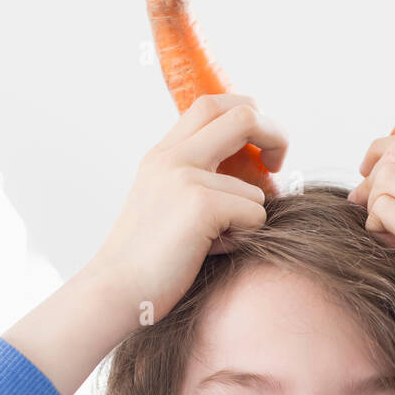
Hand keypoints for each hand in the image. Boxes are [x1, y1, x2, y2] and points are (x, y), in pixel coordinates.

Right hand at [90, 93, 287, 322]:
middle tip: (278, 165)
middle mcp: (172, 157)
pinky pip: (255, 214)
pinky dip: (245, 238)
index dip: (248, 114)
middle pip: (243, 114)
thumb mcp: (167, 205)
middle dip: (275, 135)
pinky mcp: (201, 204)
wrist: (116, 291)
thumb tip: (259, 174)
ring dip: (250, 220)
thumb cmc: (150, 261)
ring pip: (256, 187)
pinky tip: (212, 252)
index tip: (259, 150)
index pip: (212, 104)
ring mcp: (185, 176)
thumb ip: (199, 180)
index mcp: (163, 154)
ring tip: (216, 242)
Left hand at [346, 135, 394, 359]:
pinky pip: (384, 209)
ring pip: (388, 177)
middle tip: (361, 208)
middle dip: (371, 178)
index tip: (367, 175)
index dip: (385, 152)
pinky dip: (375, 227)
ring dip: (373, 205)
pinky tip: (390, 250)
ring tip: (384, 236)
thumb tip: (385, 190)